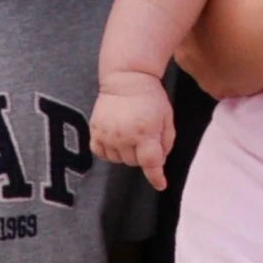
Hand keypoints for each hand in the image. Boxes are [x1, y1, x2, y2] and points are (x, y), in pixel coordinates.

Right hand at [91, 73, 174, 190]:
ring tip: (131, 135)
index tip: (161, 184)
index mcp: (145, 132)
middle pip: (134, 162)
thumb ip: (166, 143)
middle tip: (145, 138)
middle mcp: (124, 136)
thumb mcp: (167, 119)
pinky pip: (101, 153)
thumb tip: (158, 162)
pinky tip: (116, 140)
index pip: (150, 163)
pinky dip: (110, 151)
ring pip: (118, 160)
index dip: (156, 177)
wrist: (126, 78)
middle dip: (142, 155)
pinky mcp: (95, 130)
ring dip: (126, 153)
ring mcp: (107, 134)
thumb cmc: (151, 98)